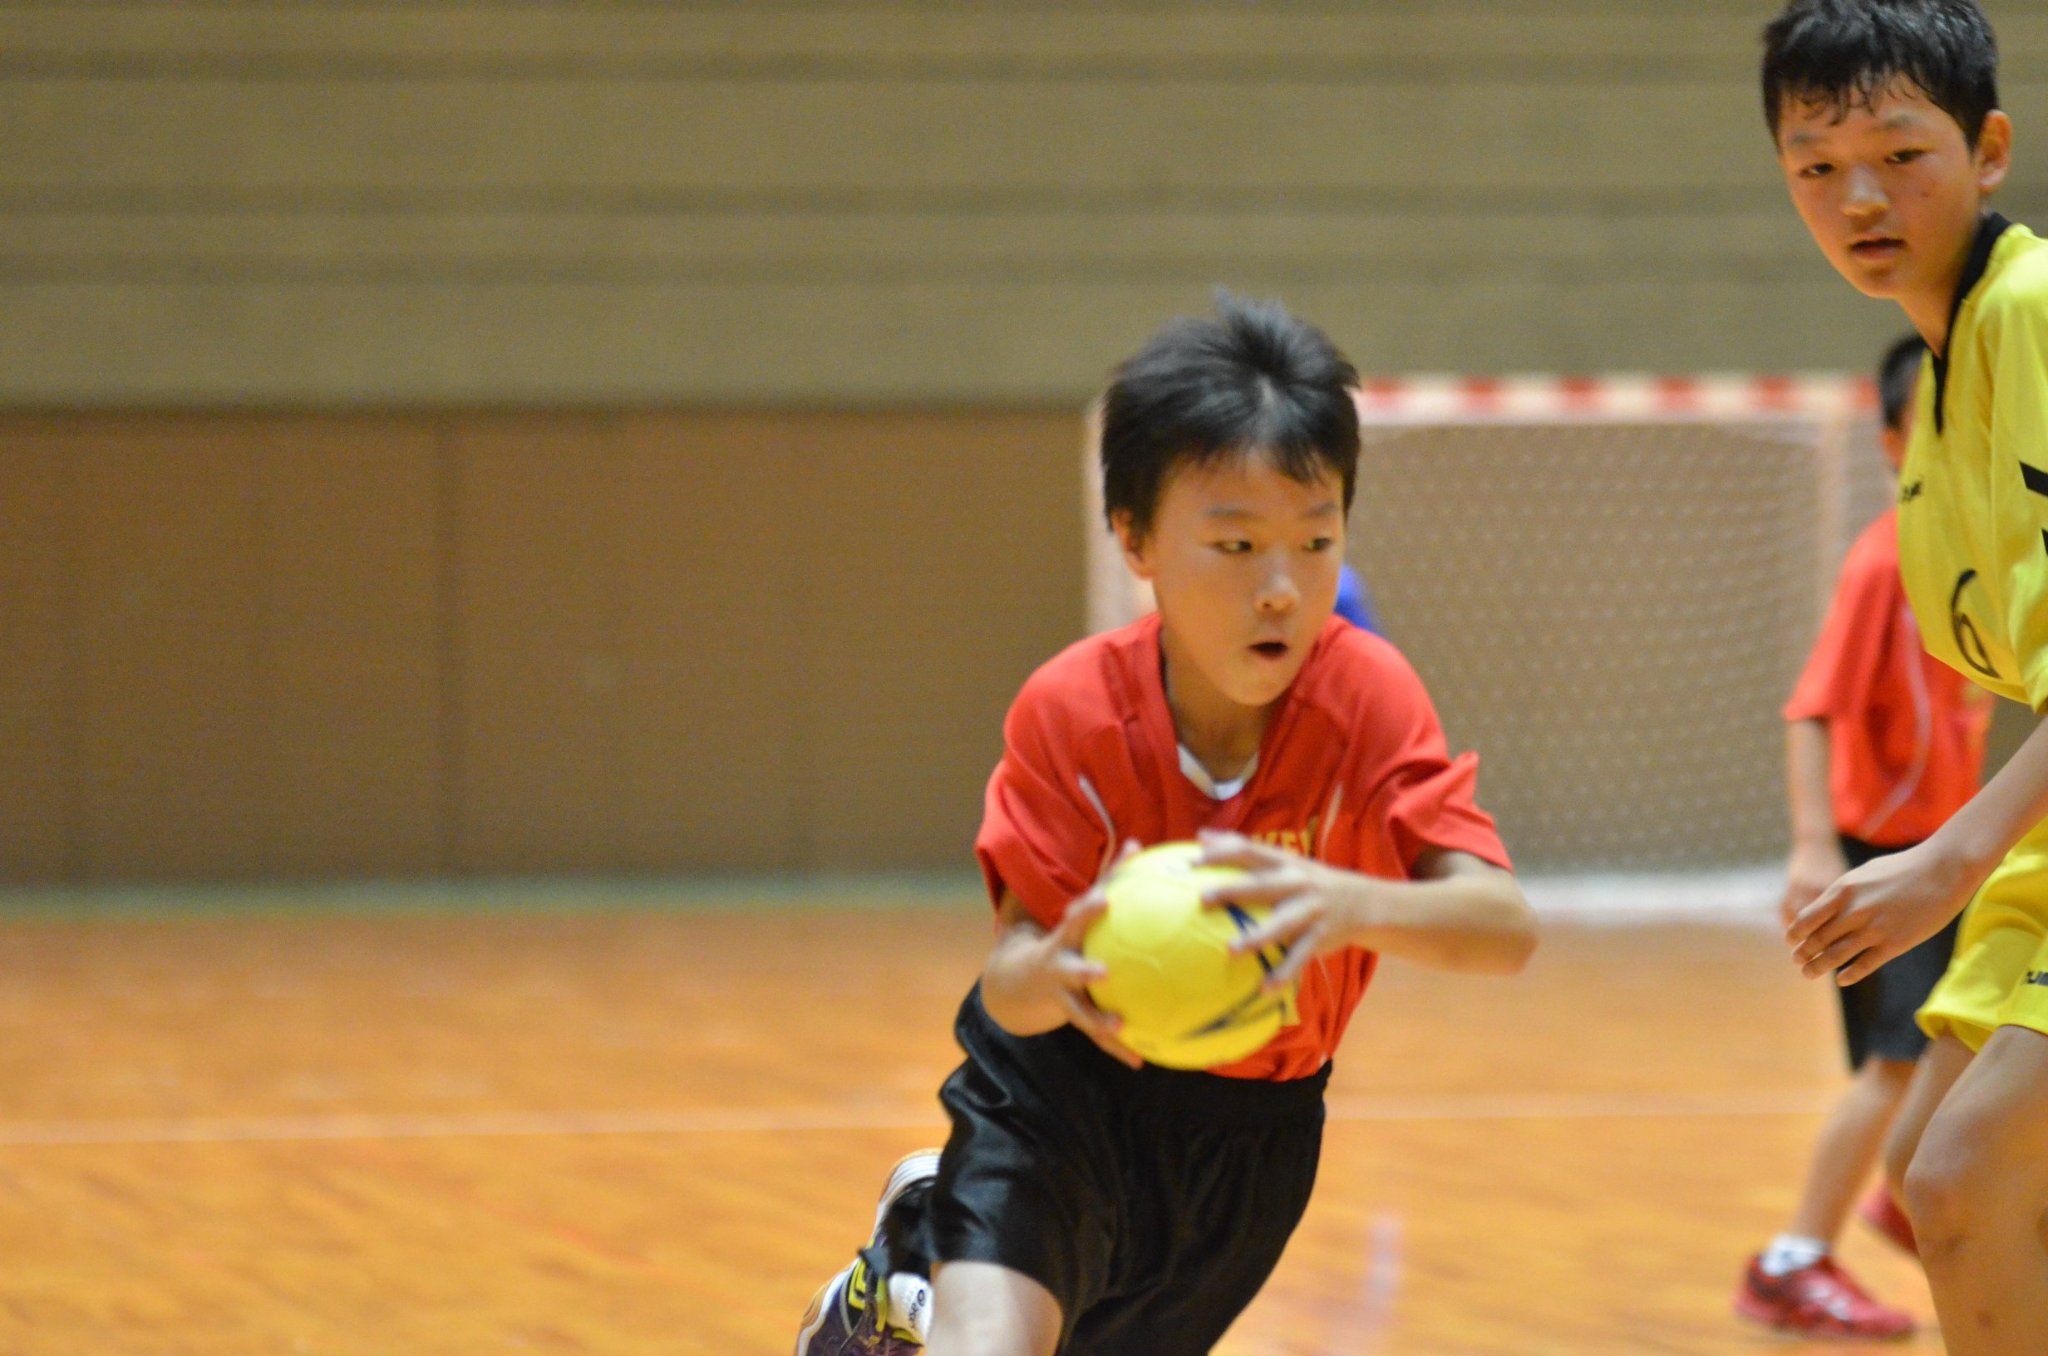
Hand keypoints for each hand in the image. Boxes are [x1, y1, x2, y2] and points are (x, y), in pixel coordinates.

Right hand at [983, 843, 1144, 1067]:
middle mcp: (1059, 966)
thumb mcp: (1081, 909)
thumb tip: (1139, 844)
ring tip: (1122, 1027)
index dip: (1089, 909)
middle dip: (1084, 971)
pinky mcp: (1071, 1016)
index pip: (1076, 918)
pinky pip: (1096, 1035)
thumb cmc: (1066, 935)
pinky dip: (1117, 1048)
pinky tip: (1139, 1060)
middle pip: (1070, 968)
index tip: (1105, 902)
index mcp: (1064, 936)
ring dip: (1099, 1020)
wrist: (1020, 981)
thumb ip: (1110, 879)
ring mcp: (1062, 995)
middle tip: (1104, 973)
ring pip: (1080, 1010)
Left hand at [1194, 829, 1371, 991]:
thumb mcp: (1282, 860)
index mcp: (1284, 862)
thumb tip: (1200, 835)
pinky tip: (1264, 988)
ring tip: (1231, 951)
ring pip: (1282, 924)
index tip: (1190, 862)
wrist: (1364, 902)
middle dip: (1233, 891)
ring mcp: (1311, 910)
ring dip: (1257, 937)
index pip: (1249, 851)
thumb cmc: (1308, 880)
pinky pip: (1300, 957)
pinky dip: (1283, 973)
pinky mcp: (1321, 937)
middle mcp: (1297, 883)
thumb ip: (1243, 849)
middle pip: (1262, 885)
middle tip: (1202, 899)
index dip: (1220, 854)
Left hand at [1787, 837, 1982, 984]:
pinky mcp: (1895, 943)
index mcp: (1842, 891)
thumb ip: (1841, 893)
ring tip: (1809, 973)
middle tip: (1797, 961)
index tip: (1791, 942)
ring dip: (1817, 967)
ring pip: (1835, 956)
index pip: (1806, 920)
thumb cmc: (1902, 869)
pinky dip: (1848, 975)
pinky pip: (1864, 965)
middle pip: (1816, 940)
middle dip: (1802, 954)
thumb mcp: (1862, 874)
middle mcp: (1853, 911)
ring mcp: (1874, 929)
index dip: (1795, 934)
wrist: (1943, 870)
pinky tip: (1841, 979)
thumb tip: (1824, 908)